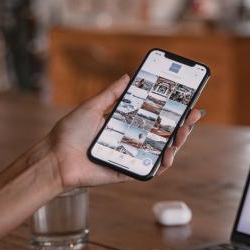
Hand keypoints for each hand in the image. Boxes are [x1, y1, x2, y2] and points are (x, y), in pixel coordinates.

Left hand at [47, 75, 204, 189]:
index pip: (154, 116)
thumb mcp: (92, 107)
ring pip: (162, 151)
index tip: (187, 102)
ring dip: (177, 143)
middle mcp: (131, 140)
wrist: (55, 158)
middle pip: (163, 133)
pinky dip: (163, 164)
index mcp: (125, 124)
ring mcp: (132, 157)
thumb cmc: (69, 133)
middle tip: (193, 116)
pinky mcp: (128, 172)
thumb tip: (128, 76)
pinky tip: (169, 155)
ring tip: (183, 133)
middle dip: (182, 125)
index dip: (172, 111)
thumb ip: (111, 94)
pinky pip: (150, 170)